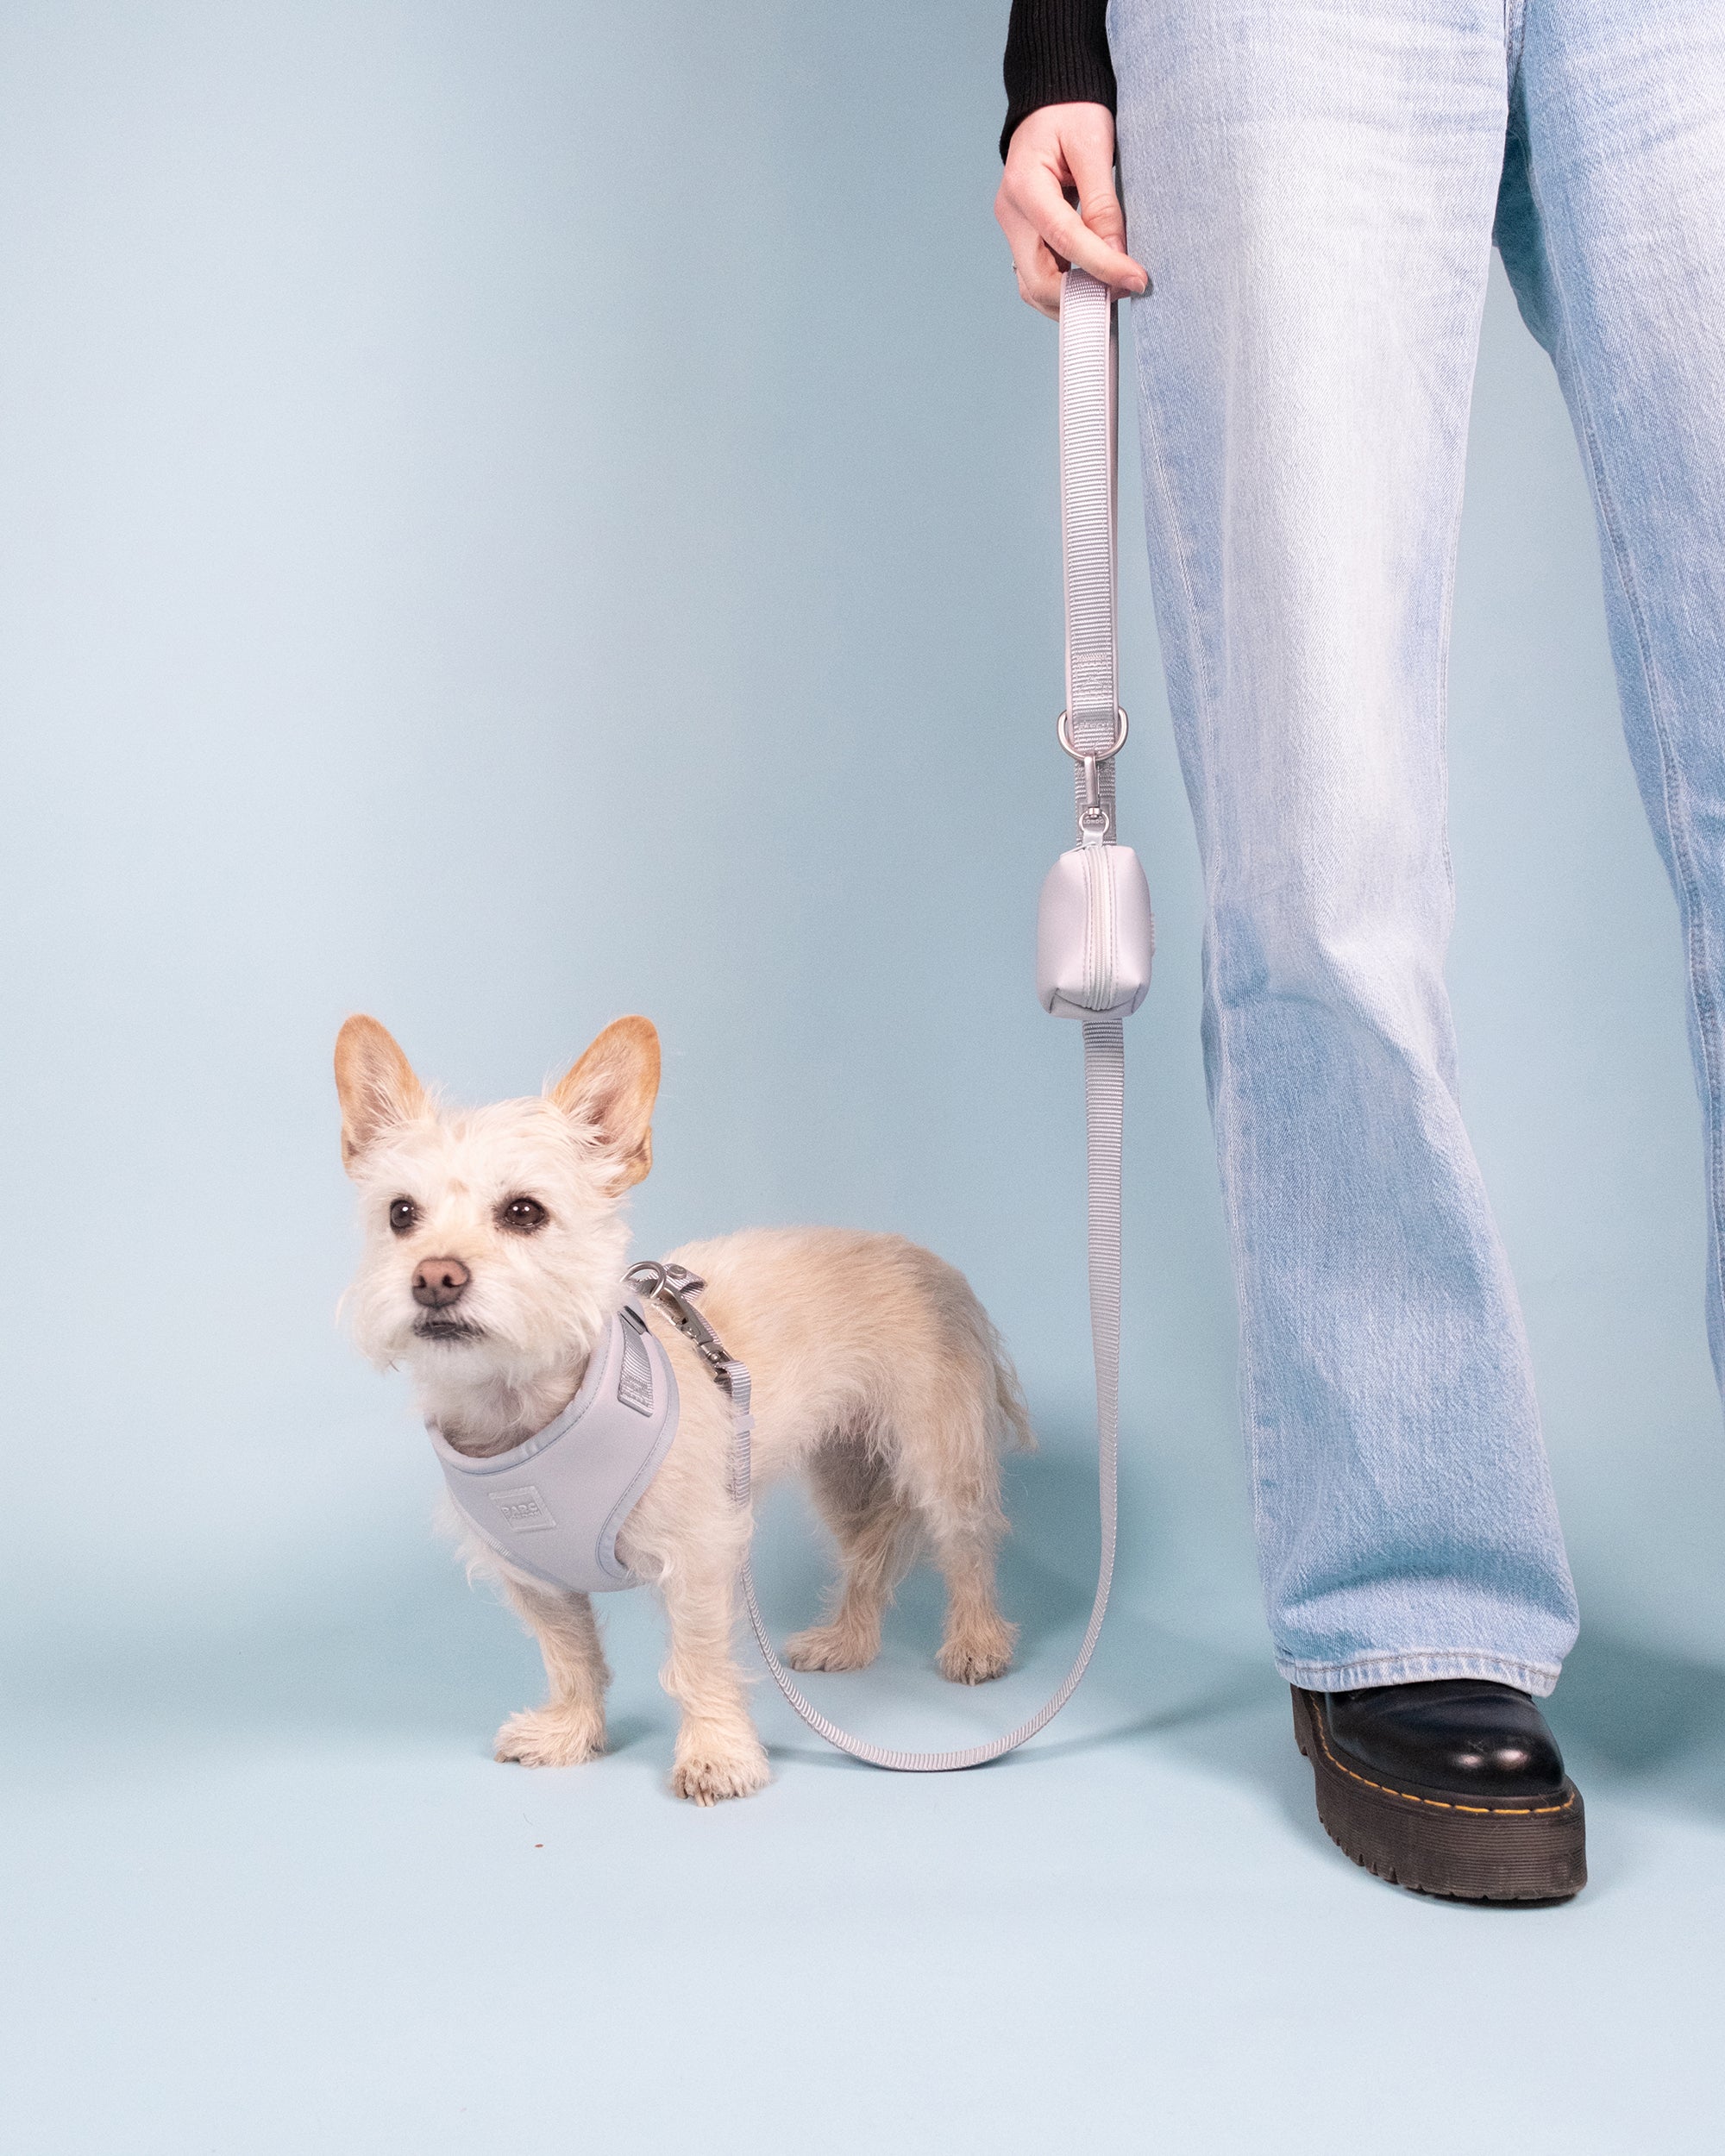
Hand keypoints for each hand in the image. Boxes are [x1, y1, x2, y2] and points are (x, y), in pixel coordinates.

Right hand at [995, 102, 1147, 320]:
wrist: (1051, 102)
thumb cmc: (1071, 110)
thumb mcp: (1093, 144)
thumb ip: (1102, 201)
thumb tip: (1116, 252)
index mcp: (1025, 186)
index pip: (1064, 239)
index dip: (1101, 266)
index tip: (1136, 280)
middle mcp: (1012, 214)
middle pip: (1037, 281)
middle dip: (1079, 297)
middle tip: (1123, 292)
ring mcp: (1015, 229)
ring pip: (1035, 287)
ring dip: (1072, 299)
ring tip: (1112, 291)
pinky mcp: (1025, 236)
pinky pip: (1041, 275)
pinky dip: (1068, 288)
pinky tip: (1096, 283)